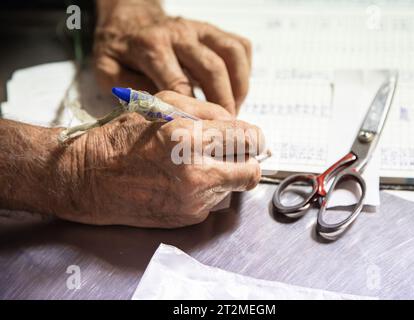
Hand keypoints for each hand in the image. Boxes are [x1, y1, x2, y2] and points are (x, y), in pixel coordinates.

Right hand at [0, 92, 264, 227]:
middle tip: (235, 152)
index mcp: (187, 139)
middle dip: (247, 159)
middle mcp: (195, 174)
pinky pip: (216, 200)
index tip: (251, 137)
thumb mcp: (163, 105)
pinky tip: (185, 180)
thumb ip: (208, 110)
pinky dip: (210, 189)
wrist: (90, 179)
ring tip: (199, 164)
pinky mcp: (189, 218)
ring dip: (226, 174)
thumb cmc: (122, 137)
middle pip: (252, 171)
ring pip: (235, 187)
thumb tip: (239, 124)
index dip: (254, 137)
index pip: (247, 139)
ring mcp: (193, 201)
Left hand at [94, 0, 251, 114]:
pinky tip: (236, 91)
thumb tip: (162, 114)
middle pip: (212, 68)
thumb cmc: (120, 52)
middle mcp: (179, 33)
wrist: (129, 21)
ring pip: (232, 54)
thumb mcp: (108, 71)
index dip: (194, 112)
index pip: (180, 84)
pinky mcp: (213, 30)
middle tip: (225, 128)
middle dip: (223, 103)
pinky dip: (244, 71)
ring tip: (234, 111)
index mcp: (151, 46)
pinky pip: (241, 46)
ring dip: (239, 87)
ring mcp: (199, 29)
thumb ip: (130, 92)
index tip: (202, 134)